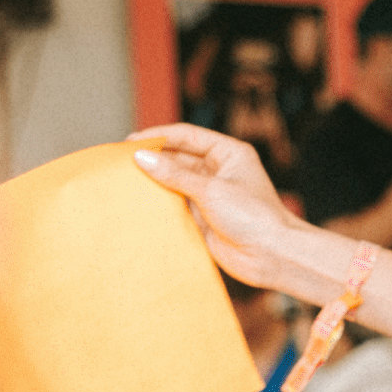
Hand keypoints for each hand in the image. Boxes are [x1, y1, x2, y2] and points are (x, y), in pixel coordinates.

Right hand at [131, 123, 297, 288]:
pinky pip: (175, 205)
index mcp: (229, 153)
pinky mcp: (203, 217)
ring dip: (153, 182)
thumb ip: (175, 175)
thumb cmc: (254, 217)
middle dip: (152, 159)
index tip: (130, 140)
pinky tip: (136, 203)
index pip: (187, 136)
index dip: (159, 135)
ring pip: (174, 182)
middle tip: (119, 162)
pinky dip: (158, 204)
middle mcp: (219, 171)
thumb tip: (141, 157)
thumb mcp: (211, 190)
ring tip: (122, 181)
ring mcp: (210, 194)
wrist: (272, 256)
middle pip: (178, 157)